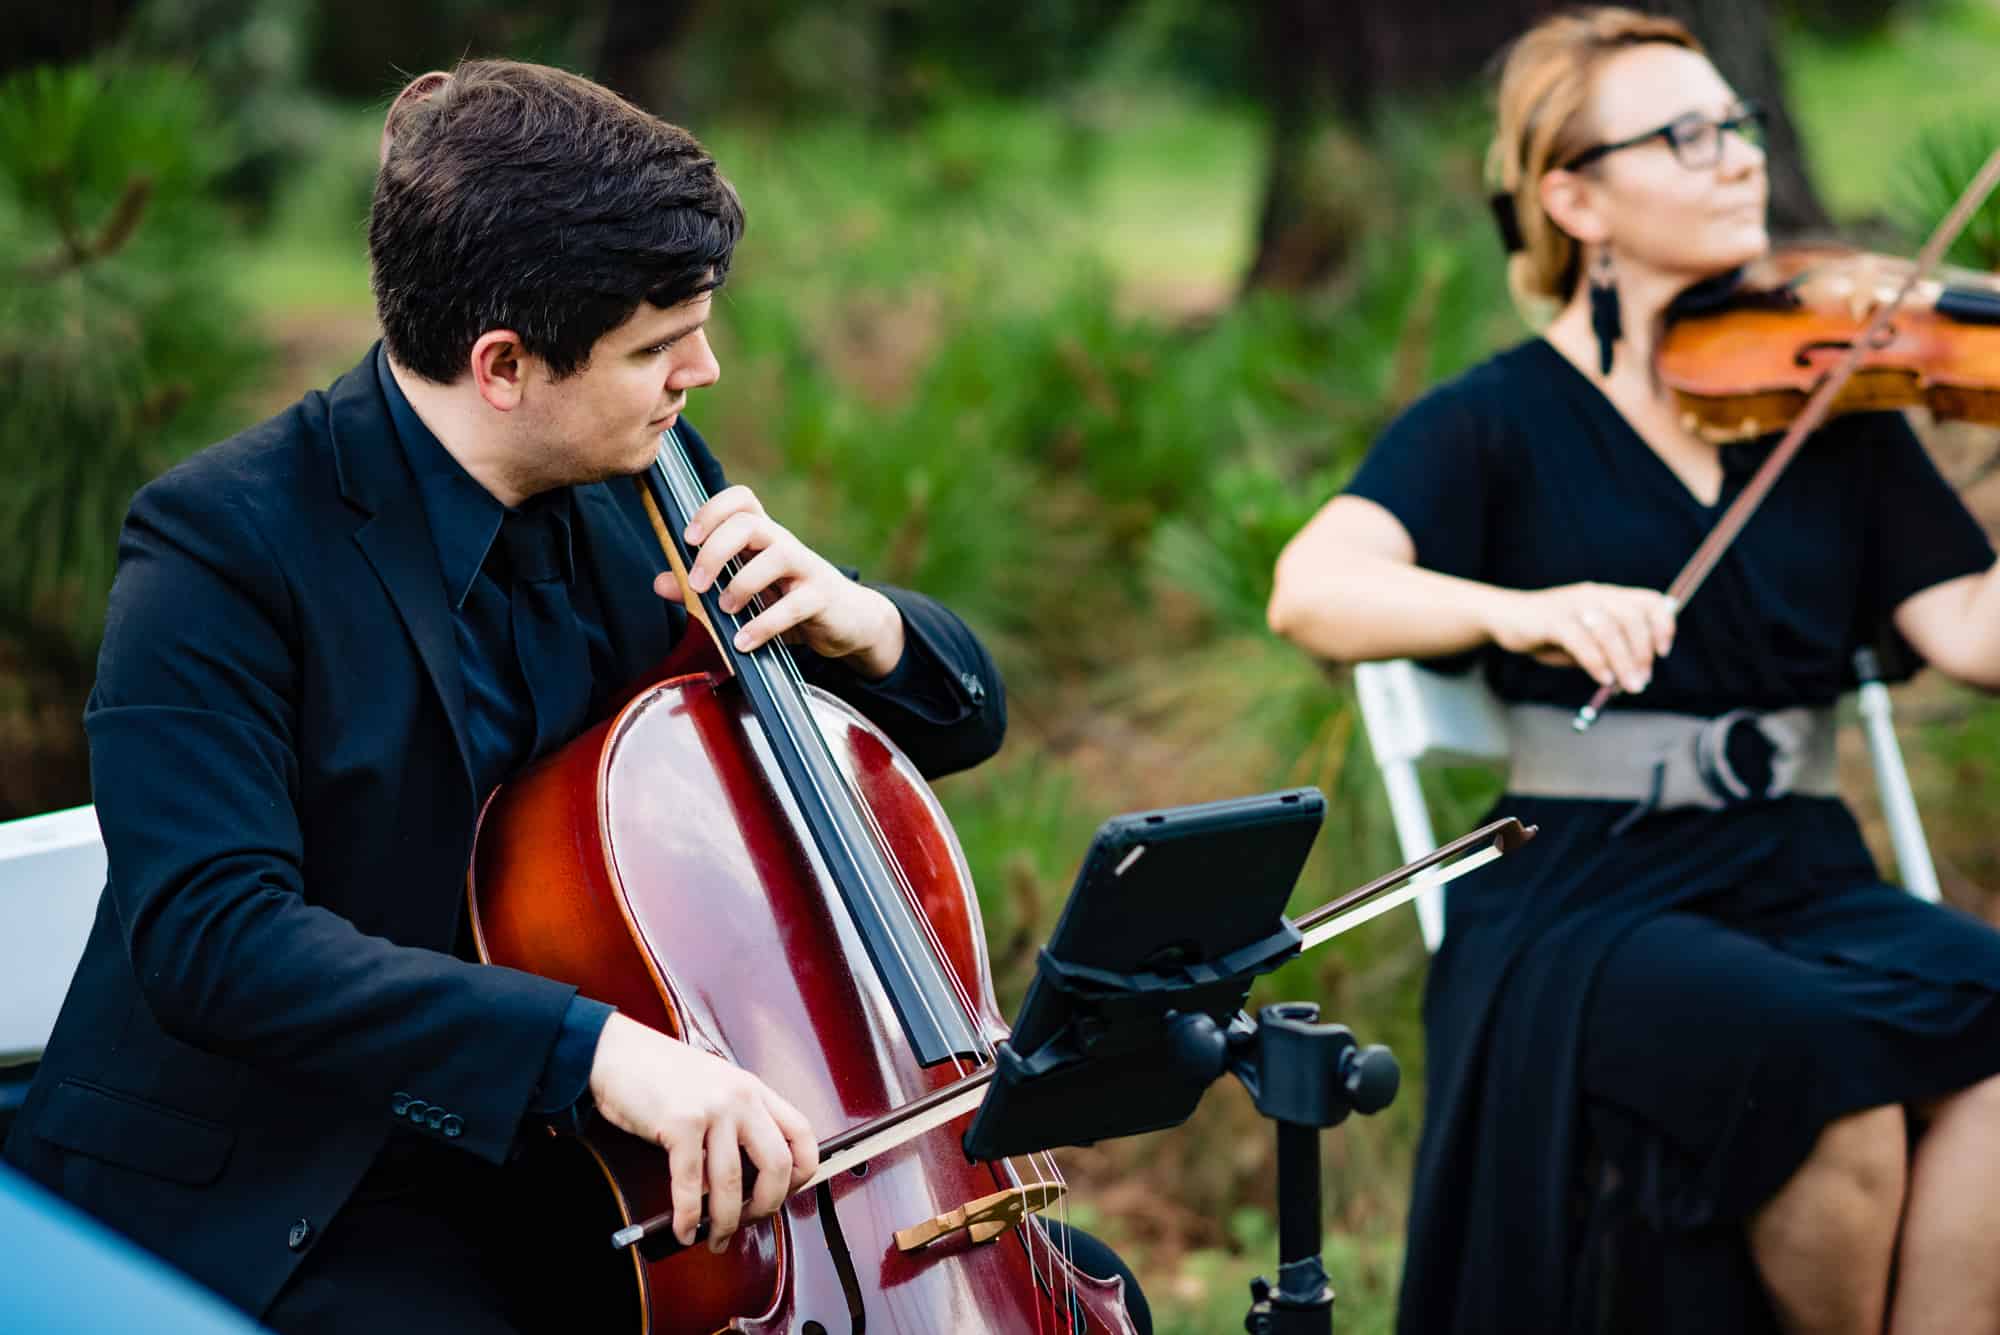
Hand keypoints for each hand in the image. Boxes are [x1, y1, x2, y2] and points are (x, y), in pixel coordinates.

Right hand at [587, 1014, 818, 1250]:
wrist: (615, 1052)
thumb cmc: (660, 1073)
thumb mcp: (714, 1087)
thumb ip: (736, 1123)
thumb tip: (743, 1182)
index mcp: (753, 1089)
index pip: (803, 1134)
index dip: (802, 1173)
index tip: (786, 1194)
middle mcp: (741, 1097)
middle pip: (778, 1164)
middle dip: (766, 1206)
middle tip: (749, 1221)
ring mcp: (712, 1109)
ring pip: (732, 1182)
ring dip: (725, 1222)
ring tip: (716, 1237)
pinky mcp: (680, 1123)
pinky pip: (690, 1183)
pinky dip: (687, 1217)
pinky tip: (684, 1229)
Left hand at [652, 485, 904, 676]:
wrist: (848, 622)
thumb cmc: (790, 602)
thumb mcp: (744, 594)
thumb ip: (702, 588)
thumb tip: (660, 582)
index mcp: (764, 538)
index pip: (742, 500)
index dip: (712, 510)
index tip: (689, 538)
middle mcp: (784, 544)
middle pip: (750, 524)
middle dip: (716, 551)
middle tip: (697, 584)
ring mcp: (806, 569)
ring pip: (776, 555)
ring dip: (742, 584)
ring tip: (725, 610)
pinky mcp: (822, 598)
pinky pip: (794, 605)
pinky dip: (764, 624)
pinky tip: (743, 641)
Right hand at [1485, 582, 1676, 694]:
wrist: (1505, 617)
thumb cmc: (1550, 632)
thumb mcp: (1587, 638)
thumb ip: (1610, 650)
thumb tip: (1637, 675)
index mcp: (1607, 596)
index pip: (1649, 601)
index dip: (1663, 625)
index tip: (1663, 652)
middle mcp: (1594, 595)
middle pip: (1632, 618)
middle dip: (1643, 652)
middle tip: (1642, 680)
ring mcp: (1573, 606)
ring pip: (1609, 631)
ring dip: (1624, 662)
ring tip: (1629, 686)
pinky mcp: (1552, 620)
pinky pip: (1582, 642)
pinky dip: (1597, 662)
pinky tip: (1603, 679)